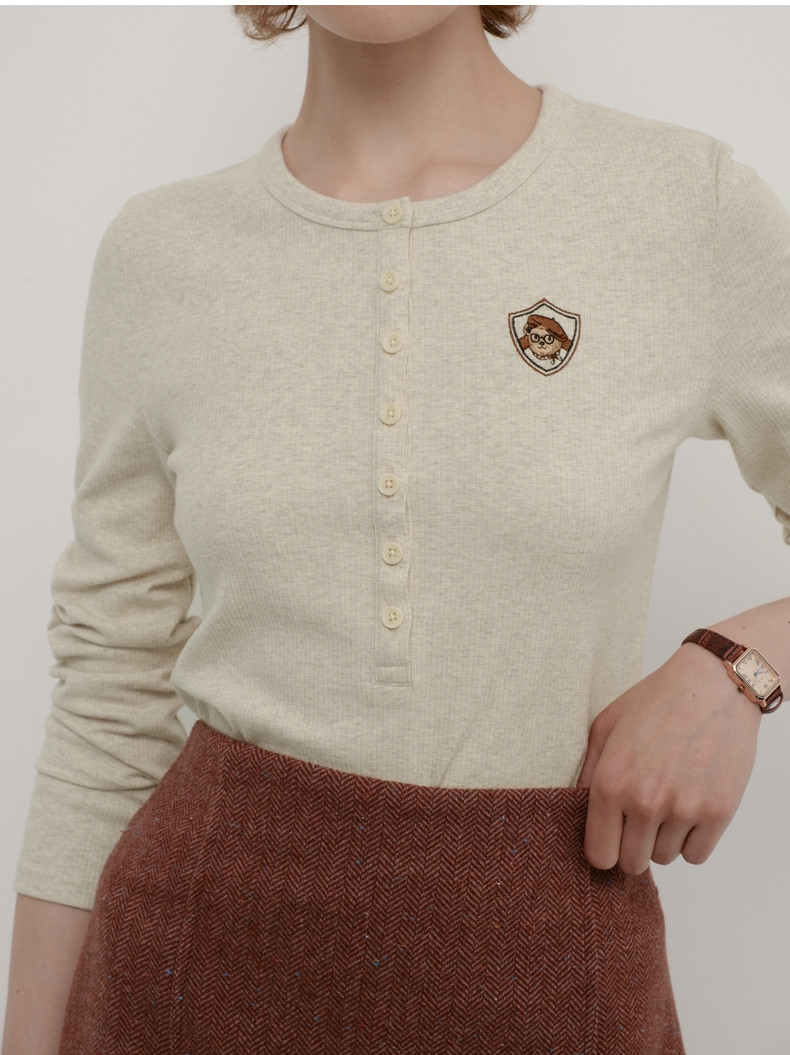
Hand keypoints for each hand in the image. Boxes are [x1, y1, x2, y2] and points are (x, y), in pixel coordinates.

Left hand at [575, 643, 761, 873]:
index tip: (611, 836)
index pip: (599, 855)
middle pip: (632, 863)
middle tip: (641, 817)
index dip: (604, 848)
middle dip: (634, 845)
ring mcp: (683, 810)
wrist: (712, 685)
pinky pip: (696, 855)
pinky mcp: (718, 812)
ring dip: (664, 839)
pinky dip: (692, 840)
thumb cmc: (656, 702)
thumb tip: (578, 810)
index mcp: (610, 783)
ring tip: (668, 801)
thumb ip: (588, 772)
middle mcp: (644, 802)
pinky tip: (690, 808)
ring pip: (665, 859)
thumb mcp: (605, 726)